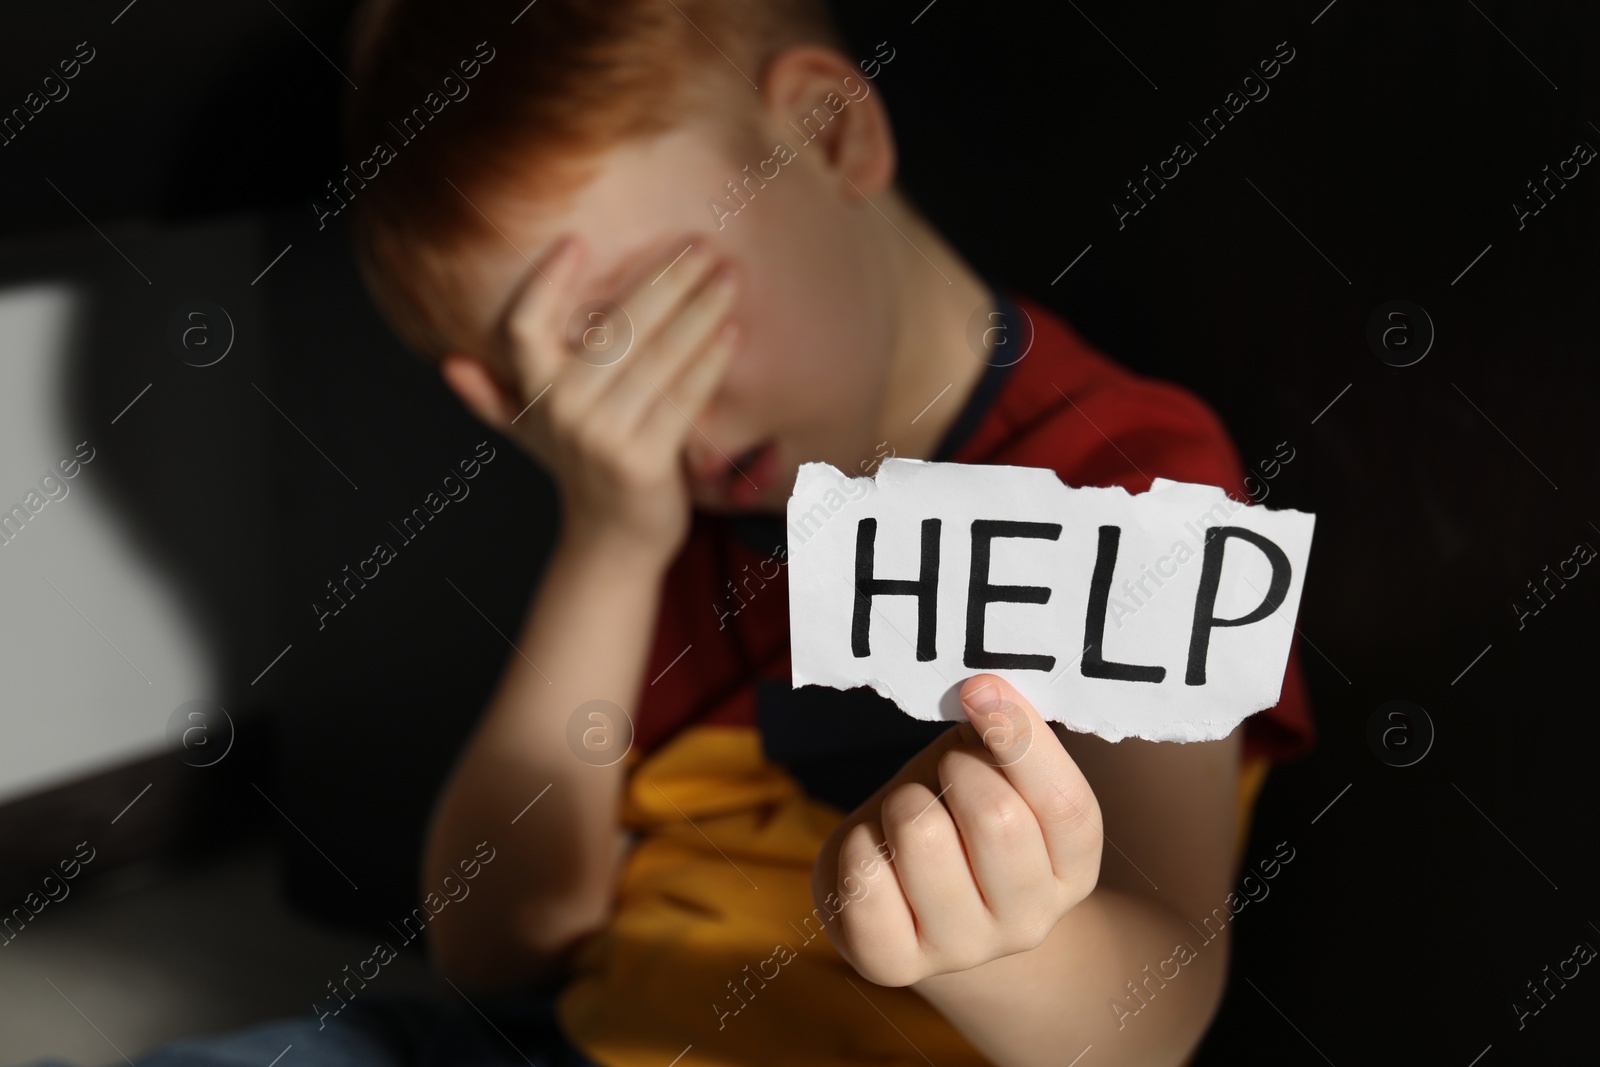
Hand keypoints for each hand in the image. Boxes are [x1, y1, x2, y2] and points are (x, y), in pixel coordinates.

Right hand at [441, 236, 739, 565]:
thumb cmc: (580, 470)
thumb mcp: (532, 432)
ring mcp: (602, 437)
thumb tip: (448, 365)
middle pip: (616, 329)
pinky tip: (732, 331)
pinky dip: (710, 361)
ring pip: (658, 356)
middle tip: (702, 243)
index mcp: (535, 393)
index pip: (525, 327)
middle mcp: (562, 411)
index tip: (576, 241)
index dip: (545, 284)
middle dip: (665, 281)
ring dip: (699, 311)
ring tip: (729, 275)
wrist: (613, 541)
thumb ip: (493, 397)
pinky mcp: (644, 460)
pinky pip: (683, 397)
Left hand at [810, 674, 1102, 987]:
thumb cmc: (959, 814)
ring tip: (910, 813)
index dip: (1021, 738)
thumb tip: (984, 691)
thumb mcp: (995, 772)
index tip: (979, 688)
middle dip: (957, 768)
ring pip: (922, 836)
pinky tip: (875, 849)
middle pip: (996, 819)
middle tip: (946, 769)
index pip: (1066, 805)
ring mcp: (962, 949)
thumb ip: (1001, 736)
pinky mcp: (893, 962)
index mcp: (1071, 871)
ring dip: (904, 801)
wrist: (910, 898)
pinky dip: (859, 841)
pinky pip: (864, 877)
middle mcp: (1028, 921)